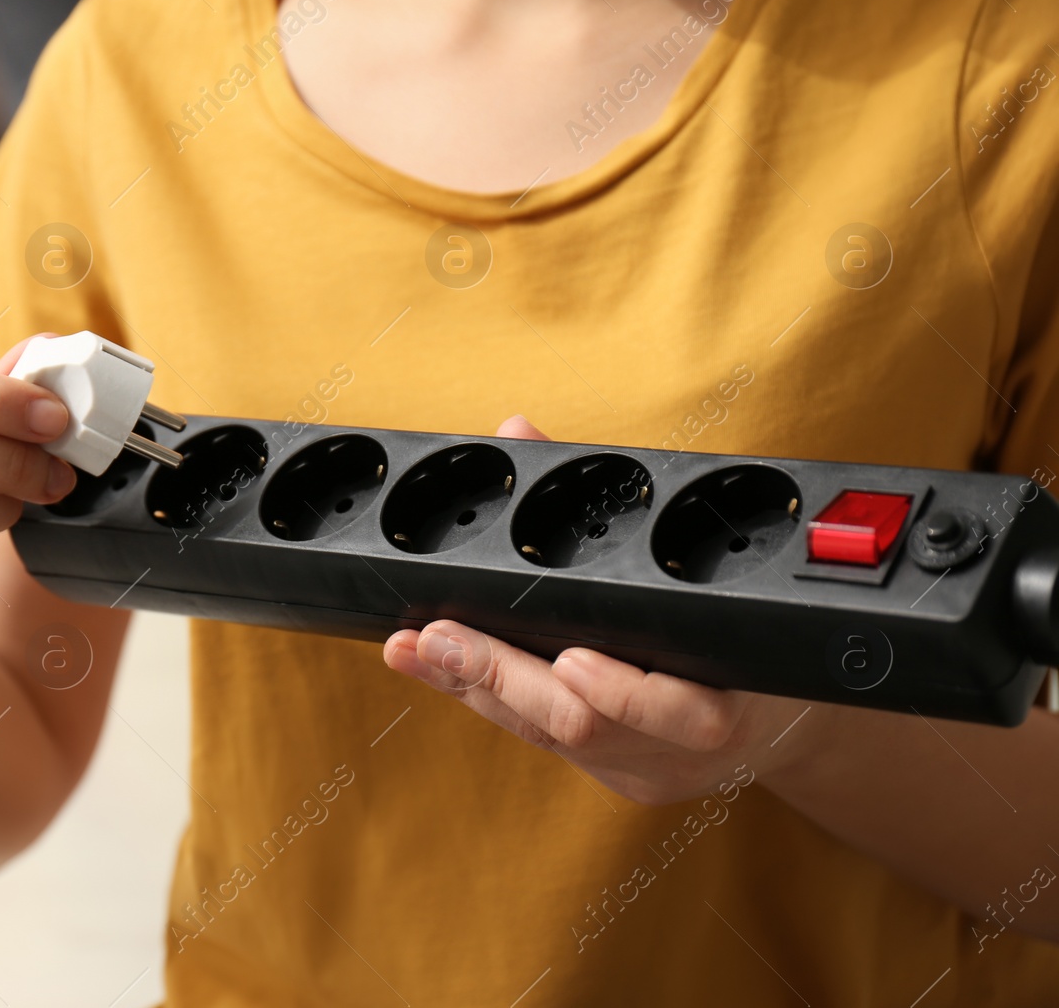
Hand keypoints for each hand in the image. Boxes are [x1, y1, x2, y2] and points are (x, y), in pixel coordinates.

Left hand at [382, 414, 811, 804]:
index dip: (621, 689)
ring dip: (476, 686)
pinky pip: (538, 738)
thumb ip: (606, 495)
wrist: (790, 717)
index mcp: (735, 698)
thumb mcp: (703, 561)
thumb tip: (521, 432)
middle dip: (505, 677)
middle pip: (588, 726)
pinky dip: (483, 697)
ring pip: (552, 736)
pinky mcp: (614, 776)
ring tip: (416, 648)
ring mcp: (645, 768)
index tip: (570, 659)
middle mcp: (686, 746)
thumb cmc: (744, 626)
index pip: (680, 709)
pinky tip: (434, 668)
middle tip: (440, 637)